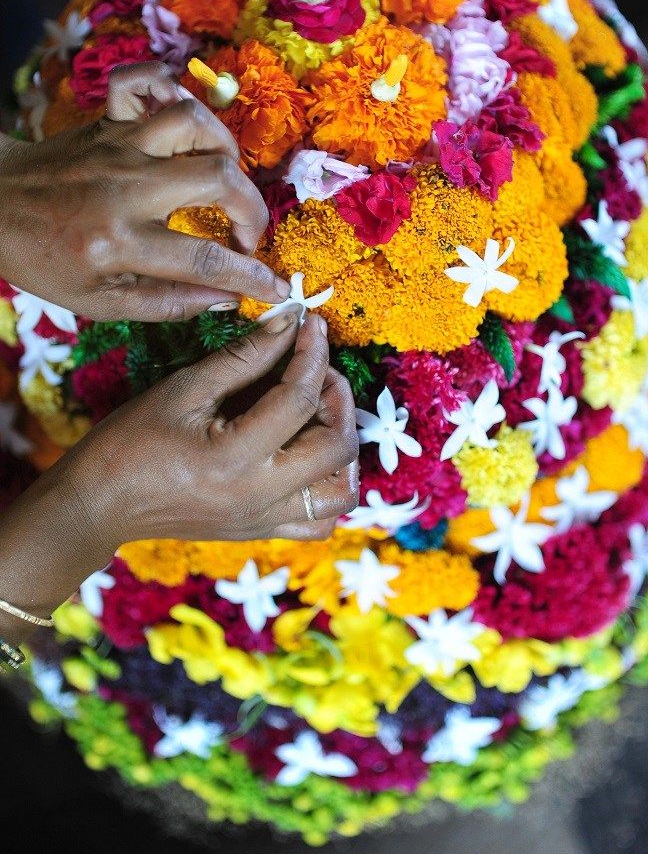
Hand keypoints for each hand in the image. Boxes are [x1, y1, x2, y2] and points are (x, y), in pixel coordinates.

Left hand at [0, 62, 289, 320]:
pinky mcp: (109, 120)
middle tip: (246, 234)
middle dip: (252, 210)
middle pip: (217, 178)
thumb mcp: (99, 302)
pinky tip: (182, 120)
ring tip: (223, 179)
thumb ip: (166, 304)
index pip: (204, 260)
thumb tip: (226, 298)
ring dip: (225, 150)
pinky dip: (170, 87)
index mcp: (118, 242)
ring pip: (193, 122)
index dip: (251, 277)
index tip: (276, 289)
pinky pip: (144, 81)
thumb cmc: (45, 260)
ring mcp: (117, 145)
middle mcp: (124, 187)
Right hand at [79, 311, 358, 541]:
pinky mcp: (261, 530)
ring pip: (340, 494)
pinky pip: (320, 522)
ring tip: (321, 414)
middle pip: (337, 448)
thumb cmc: (129, 443)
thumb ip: (242, 357)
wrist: (97, 505)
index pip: (299, 399)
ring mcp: (264, 520)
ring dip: (343, 447)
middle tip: (317, 370)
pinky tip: (312, 455)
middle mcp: (258, 497)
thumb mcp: (183, 389)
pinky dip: (329, 488)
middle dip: (338, 398)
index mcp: (234, 460)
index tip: (311, 325)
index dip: (313, 353)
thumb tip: (288, 323)